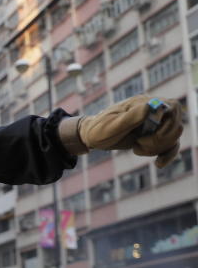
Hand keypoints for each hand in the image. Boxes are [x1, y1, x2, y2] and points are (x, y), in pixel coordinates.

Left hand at [58, 96, 182, 167]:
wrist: (92, 137)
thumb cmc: (98, 130)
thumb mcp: (110, 126)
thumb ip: (130, 117)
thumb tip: (150, 106)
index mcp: (142, 103)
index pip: (172, 107)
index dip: (167, 125)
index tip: (145, 138)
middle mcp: (152, 110)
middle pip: (175, 123)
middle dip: (161, 139)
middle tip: (138, 145)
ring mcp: (155, 123)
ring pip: (174, 135)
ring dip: (160, 147)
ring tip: (137, 149)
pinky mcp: (155, 134)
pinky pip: (171, 143)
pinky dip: (168, 154)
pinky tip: (158, 164)